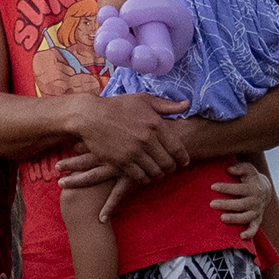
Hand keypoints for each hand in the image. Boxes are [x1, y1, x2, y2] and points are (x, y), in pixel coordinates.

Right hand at [59, 95, 194, 197]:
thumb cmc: (118, 106)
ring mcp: (134, 152)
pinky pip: (140, 177)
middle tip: (169, 168)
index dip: (183, 158)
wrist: (90, 116)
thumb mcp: (144, 100)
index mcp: (156, 124)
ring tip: (157, 172)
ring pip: (155, 172)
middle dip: (171, 168)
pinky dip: (144, 178)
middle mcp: (147, 139)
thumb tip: (187, 104)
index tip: (183, 162)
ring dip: (158, 174)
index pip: (177, 148)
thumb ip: (167, 105)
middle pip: (168, 163)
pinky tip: (144, 175)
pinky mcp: (121, 162)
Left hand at [209, 160, 271, 237]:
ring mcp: (257, 212)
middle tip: (211, 204)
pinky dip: (249, 233)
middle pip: (241, 204)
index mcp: (253, 188)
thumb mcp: (248, 169)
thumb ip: (240, 168)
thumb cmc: (251, 178)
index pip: (239, 189)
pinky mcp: (257, 220)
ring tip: (221, 218)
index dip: (226, 187)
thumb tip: (229, 170)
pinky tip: (241, 236)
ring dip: (234, 219)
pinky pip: (254, 228)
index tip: (212, 186)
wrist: (265, 190)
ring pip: (246, 217)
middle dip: (226, 204)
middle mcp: (256, 201)